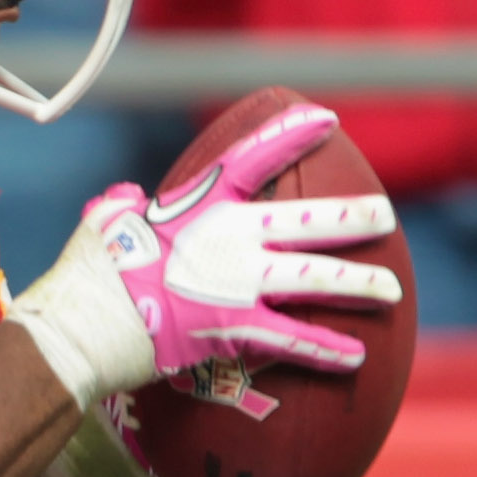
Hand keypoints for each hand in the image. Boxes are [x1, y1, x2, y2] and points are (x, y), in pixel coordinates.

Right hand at [12, 102, 404, 402]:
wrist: (86, 325)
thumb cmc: (87, 276)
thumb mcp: (102, 223)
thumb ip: (122, 207)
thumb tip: (125, 201)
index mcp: (201, 204)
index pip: (256, 159)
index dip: (294, 136)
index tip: (328, 121)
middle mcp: (233, 237)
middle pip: (310, 221)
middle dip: (354, 218)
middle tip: (385, 216)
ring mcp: (242, 284)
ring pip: (319, 279)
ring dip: (360, 284)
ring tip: (390, 290)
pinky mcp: (240, 331)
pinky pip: (297, 340)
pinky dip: (329, 350)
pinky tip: (358, 355)